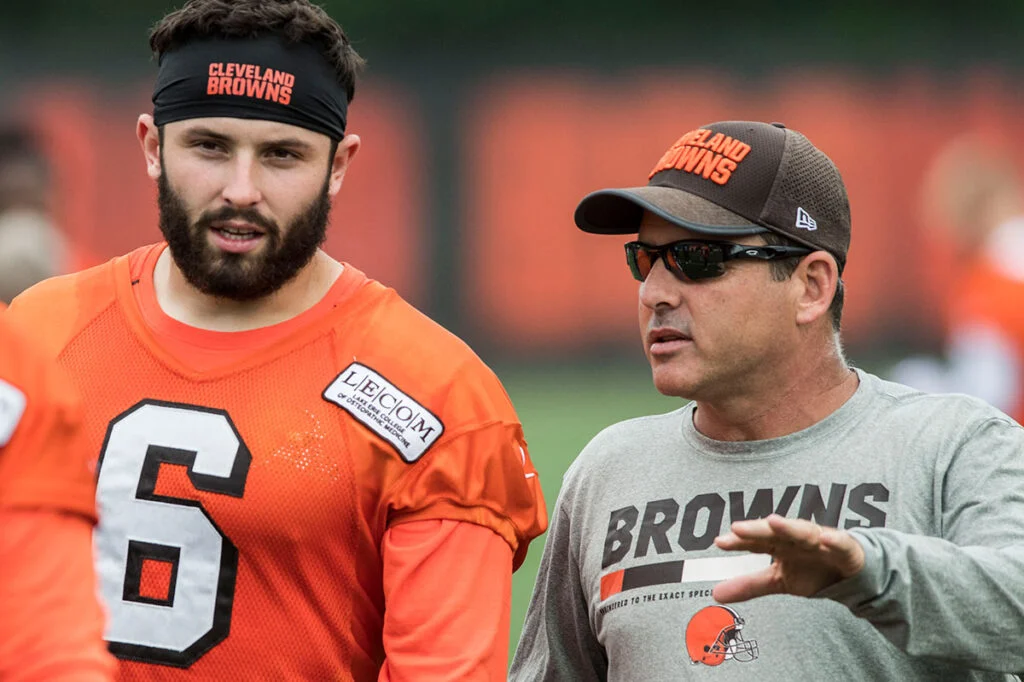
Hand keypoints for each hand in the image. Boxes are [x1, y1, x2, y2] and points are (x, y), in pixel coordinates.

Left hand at [711, 514, 864, 602]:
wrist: (850, 571)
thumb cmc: (810, 568)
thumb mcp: (777, 581)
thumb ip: (748, 585)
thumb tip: (715, 595)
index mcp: (778, 543)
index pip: (755, 541)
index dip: (738, 541)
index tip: (720, 542)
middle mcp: (795, 537)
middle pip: (773, 532)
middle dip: (756, 529)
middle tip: (737, 528)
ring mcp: (820, 541)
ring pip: (803, 531)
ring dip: (789, 527)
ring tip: (774, 522)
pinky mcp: (844, 548)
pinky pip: (840, 543)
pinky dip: (834, 540)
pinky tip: (826, 539)